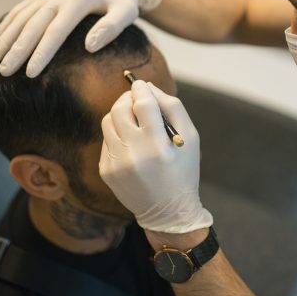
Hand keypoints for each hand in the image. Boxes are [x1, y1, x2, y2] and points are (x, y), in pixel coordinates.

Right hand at [0, 0, 162, 76]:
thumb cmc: (123, 1)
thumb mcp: (127, 12)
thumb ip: (111, 28)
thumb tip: (90, 47)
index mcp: (78, 0)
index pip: (55, 31)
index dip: (41, 53)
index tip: (30, 74)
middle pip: (32, 25)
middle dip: (15, 50)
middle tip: (2, 72)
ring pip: (21, 17)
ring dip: (4, 39)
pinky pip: (19, 10)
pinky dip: (5, 25)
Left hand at [100, 81, 212, 233]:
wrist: (167, 211)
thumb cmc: (183, 170)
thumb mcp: (191, 138)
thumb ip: (172, 107)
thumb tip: (148, 87)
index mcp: (157, 146)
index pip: (142, 103)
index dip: (140, 89)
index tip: (141, 84)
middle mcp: (133, 154)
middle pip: (119, 109)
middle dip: (127, 98)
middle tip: (136, 98)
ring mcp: (116, 163)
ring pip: (108, 122)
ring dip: (119, 114)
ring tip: (133, 119)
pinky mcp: (106, 170)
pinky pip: (106, 140)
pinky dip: (117, 134)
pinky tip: (131, 143)